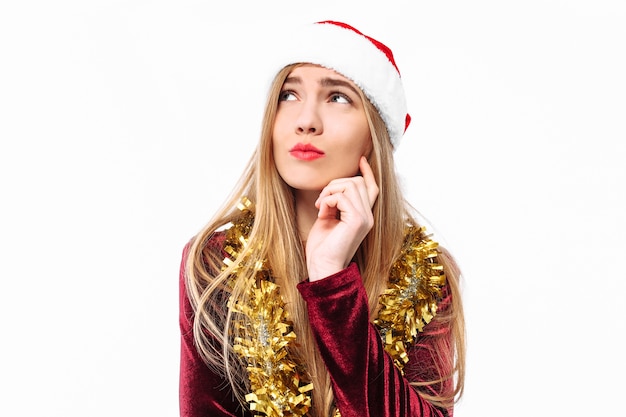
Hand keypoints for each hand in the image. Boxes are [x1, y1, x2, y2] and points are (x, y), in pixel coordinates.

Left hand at [306, 156, 378, 280]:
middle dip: (335, 183)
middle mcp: (368, 216)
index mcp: (364, 216)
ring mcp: (365, 218)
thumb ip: (336, 202)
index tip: (360, 159)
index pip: (372, 188)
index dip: (367, 172)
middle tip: (321, 200)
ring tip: (320, 205)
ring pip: (351, 185)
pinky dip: (327, 200)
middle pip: (358, 182)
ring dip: (330, 190)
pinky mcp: (357, 220)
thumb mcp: (329, 218)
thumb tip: (335, 186)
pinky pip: (342, 196)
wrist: (322, 267)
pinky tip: (321, 213)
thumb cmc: (322, 247)